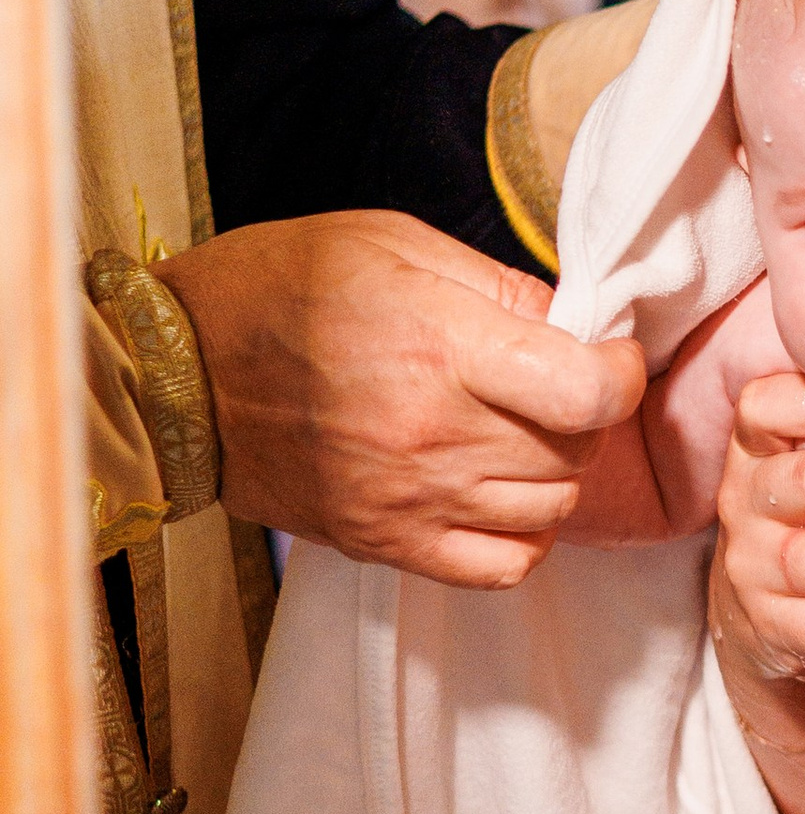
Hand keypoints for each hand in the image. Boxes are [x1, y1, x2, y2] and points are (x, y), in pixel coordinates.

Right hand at [159, 211, 645, 589]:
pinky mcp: (386, 543)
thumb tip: (577, 323)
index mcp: (440, 349)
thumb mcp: (391, 245)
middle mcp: (432, 435)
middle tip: (553, 383)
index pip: (590, 393)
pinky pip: (503, 567)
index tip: (607, 356)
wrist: (175, 374)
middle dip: (585, 413)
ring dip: (557, 470)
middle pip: (576, 450)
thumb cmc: (277, 290)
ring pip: (552, 509)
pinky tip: (503, 494)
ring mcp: (410, 500)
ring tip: (521, 431)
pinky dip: (525, 536)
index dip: (622, 373)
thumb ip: (496, 286)